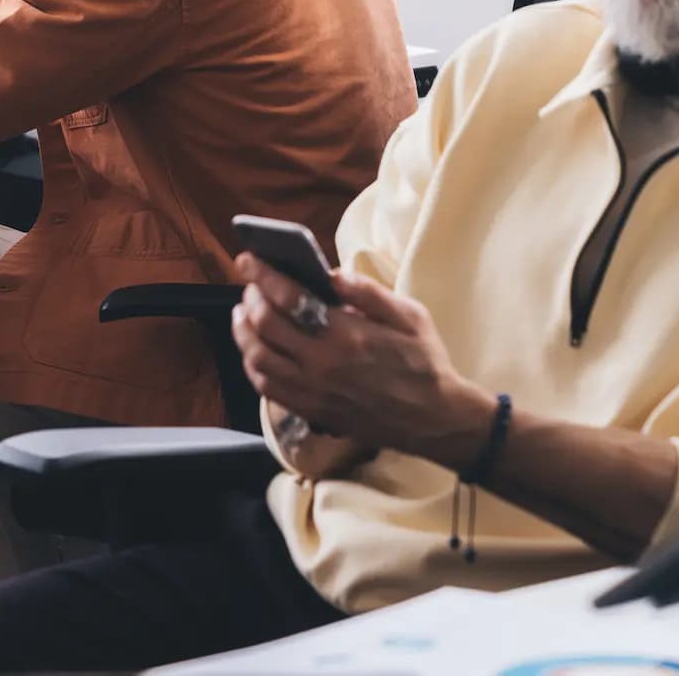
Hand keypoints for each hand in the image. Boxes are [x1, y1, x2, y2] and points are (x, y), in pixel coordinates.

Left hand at [232, 253, 497, 469]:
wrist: (435, 419)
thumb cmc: (425, 363)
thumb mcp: (410, 316)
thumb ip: (368, 291)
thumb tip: (330, 271)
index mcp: (348, 334)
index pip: (289, 296)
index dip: (262, 274)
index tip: (248, 259)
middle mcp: (323, 363)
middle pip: (265, 324)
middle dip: (251, 298)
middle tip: (251, 286)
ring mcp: (313, 390)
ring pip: (257, 357)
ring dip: (242, 330)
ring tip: (243, 313)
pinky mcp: (311, 410)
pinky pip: (266, 386)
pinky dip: (252, 363)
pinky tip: (255, 348)